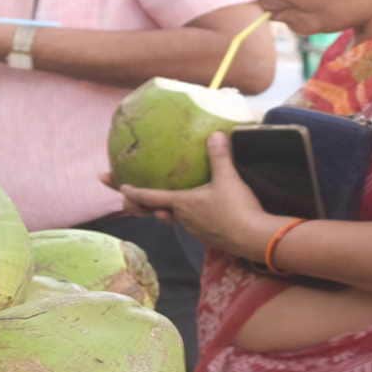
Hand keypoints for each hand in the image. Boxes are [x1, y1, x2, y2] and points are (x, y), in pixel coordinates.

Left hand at [115, 134, 282, 259]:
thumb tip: (215, 133)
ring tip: (153, 206)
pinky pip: (186, 223)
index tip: (117, 185)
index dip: (132, 192)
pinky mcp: (207, 235)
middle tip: (122, 200)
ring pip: (170, 218)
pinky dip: (178, 216)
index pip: (149, 198)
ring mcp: (194, 229)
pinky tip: (189, 211)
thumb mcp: (228, 178)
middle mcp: (183, 218)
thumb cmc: (237, 209)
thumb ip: (219, 156)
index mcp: (182, 204)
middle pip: (153, 212)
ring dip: (157, 212)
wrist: (254, 238)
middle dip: (135, 206)